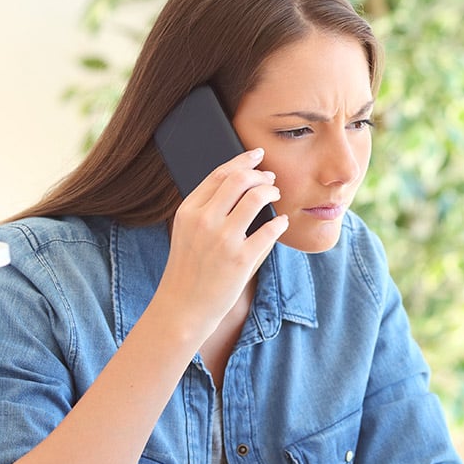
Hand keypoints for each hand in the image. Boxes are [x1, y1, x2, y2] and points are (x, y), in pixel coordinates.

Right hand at [158, 148, 287, 327]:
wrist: (182, 307)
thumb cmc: (188, 269)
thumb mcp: (187, 233)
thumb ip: (207, 209)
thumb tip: (243, 184)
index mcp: (188, 211)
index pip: (218, 174)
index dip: (242, 161)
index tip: (256, 155)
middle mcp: (204, 221)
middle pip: (239, 180)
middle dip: (260, 174)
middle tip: (270, 178)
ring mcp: (223, 240)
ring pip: (255, 197)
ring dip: (271, 192)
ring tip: (276, 195)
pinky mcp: (241, 260)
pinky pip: (269, 230)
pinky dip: (279, 222)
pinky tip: (281, 222)